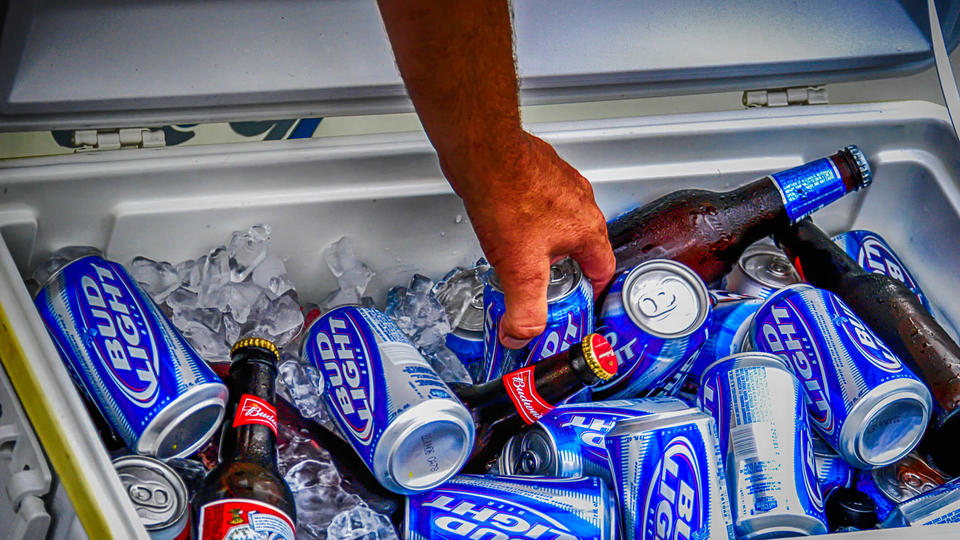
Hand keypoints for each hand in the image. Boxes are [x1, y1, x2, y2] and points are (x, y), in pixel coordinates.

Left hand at [440, 130, 615, 347]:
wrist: (484, 151)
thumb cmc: (508, 196)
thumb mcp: (520, 270)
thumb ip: (524, 309)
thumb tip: (522, 335)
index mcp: (587, 228)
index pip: (604, 270)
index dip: (594, 292)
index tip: (582, 304)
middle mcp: (581, 203)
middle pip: (583, 246)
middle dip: (566, 270)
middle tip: (547, 286)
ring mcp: (560, 184)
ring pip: (562, 222)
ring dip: (548, 243)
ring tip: (525, 257)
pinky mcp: (537, 173)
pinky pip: (542, 203)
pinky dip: (530, 220)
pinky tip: (508, 225)